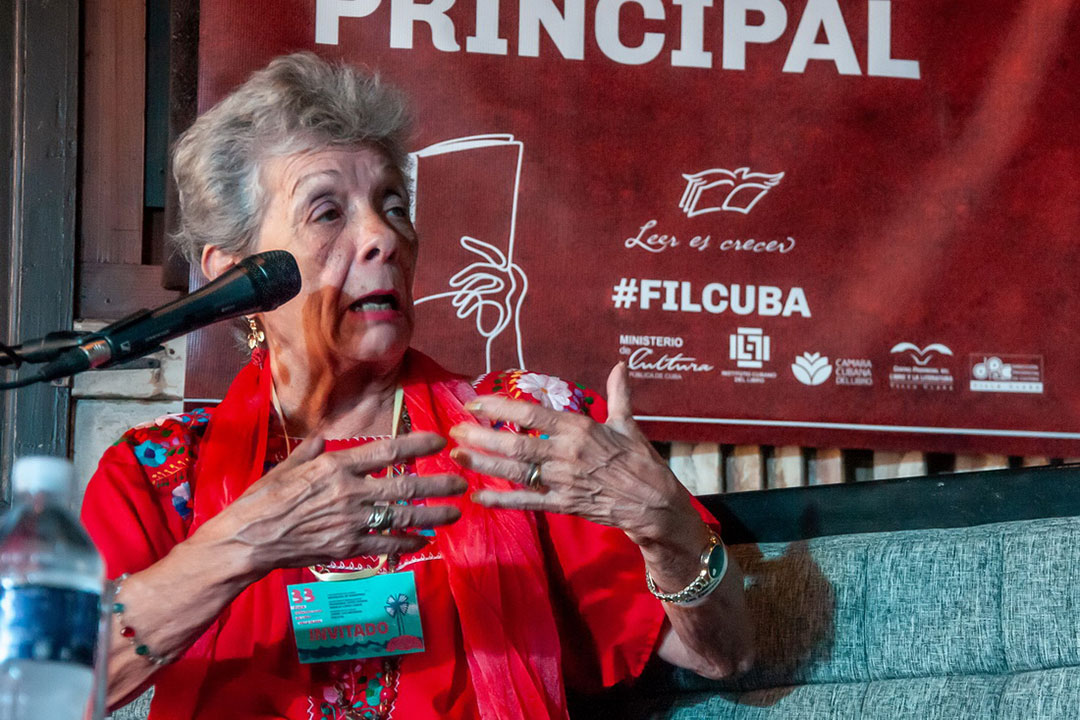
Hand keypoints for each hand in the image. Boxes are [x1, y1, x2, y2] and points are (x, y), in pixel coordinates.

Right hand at [214, 432, 466, 573]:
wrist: (246, 541)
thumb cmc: (261, 501)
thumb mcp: (285, 467)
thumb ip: (310, 452)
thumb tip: (324, 439)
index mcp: (335, 466)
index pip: (386, 451)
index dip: (417, 444)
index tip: (439, 441)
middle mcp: (349, 491)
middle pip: (404, 485)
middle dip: (438, 484)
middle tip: (462, 483)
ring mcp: (350, 522)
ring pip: (402, 517)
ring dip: (433, 515)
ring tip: (455, 513)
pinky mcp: (347, 548)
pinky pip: (385, 545)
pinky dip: (407, 544)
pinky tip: (423, 541)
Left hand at [449, 363, 697, 546]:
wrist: (654, 503)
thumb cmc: (641, 461)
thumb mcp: (629, 424)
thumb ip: (619, 394)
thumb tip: (621, 365)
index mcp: (579, 428)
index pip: (531, 413)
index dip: (499, 407)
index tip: (475, 402)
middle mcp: (566, 453)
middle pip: (515, 444)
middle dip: (481, 438)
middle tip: (455, 432)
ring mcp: (563, 481)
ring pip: (515, 472)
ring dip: (484, 465)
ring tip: (457, 458)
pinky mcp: (564, 505)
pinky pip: (528, 502)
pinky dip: (502, 501)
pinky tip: (478, 498)